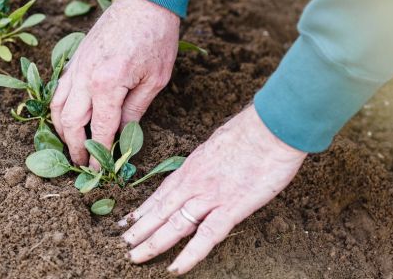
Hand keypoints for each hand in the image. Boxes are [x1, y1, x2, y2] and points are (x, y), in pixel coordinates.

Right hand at [51, 0, 179, 166]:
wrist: (145, 1)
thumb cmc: (157, 39)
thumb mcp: (156, 80)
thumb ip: (136, 110)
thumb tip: (124, 135)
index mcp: (108, 85)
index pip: (99, 130)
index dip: (99, 154)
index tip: (100, 171)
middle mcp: (85, 78)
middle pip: (70, 123)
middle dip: (74, 148)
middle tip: (81, 164)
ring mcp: (76, 67)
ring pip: (57, 107)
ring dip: (61, 130)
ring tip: (72, 146)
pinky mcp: (74, 59)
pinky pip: (59, 90)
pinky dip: (59, 108)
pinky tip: (68, 118)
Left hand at [120, 105, 306, 274]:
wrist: (272, 127)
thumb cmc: (252, 131)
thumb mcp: (220, 142)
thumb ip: (210, 160)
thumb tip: (209, 166)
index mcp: (193, 166)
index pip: (162, 193)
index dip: (144, 209)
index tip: (128, 220)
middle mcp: (195, 183)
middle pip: (161, 210)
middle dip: (139, 229)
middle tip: (120, 244)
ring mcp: (211, 196)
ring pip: (174, 225)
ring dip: (153, 243)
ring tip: (134, 257)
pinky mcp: (232, 207)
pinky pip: (207, 236)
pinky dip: (190, 254)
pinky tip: (175, 268)